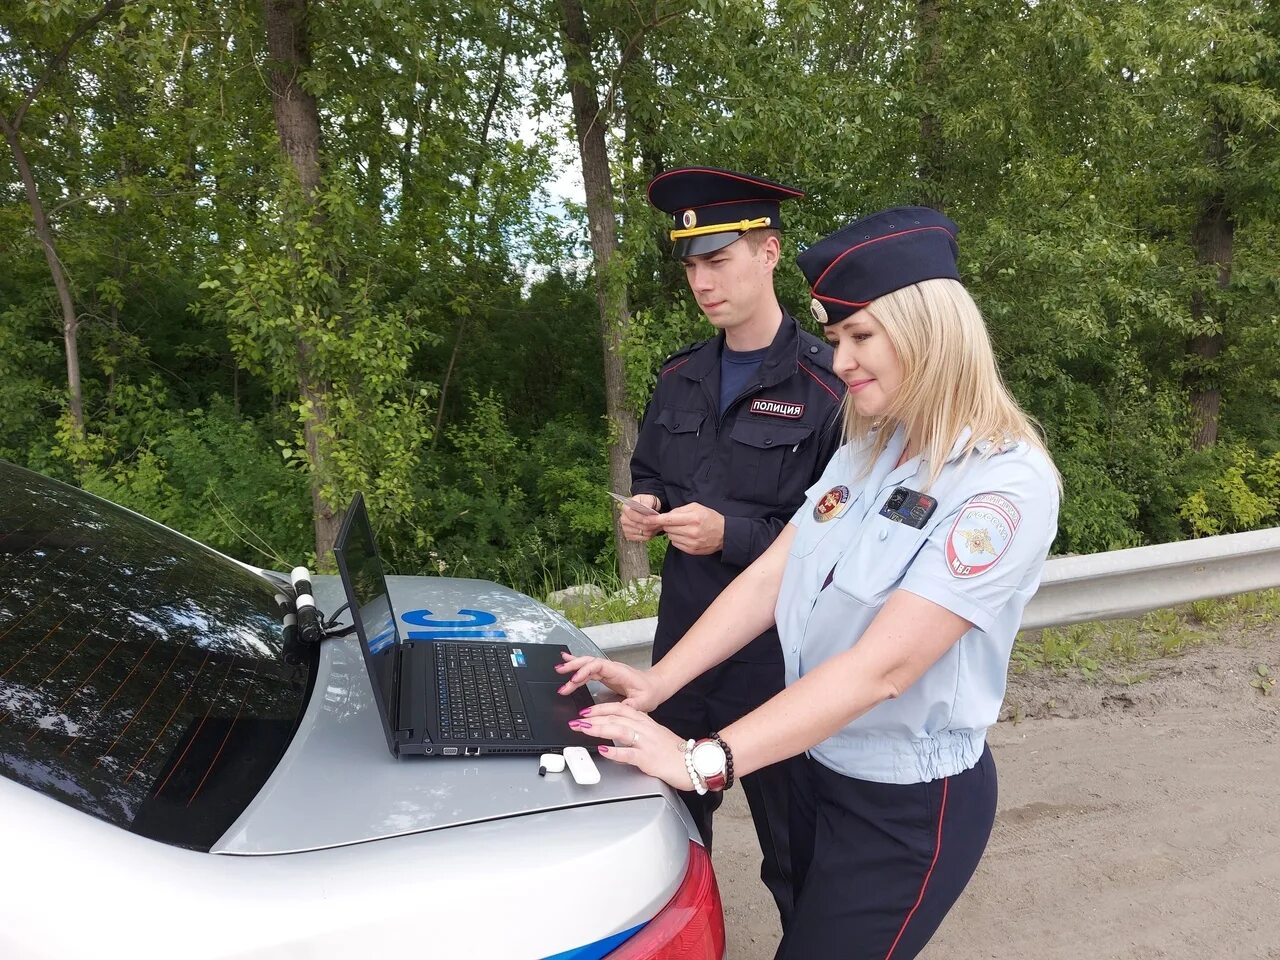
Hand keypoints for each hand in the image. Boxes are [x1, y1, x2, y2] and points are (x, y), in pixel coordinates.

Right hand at [555, 652, 670, 712]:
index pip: (598, 666)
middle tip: (560, 672)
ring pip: (587, 664)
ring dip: (573, 666)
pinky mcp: (605, 675)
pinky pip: (588, 669)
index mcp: (619, 672)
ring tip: (559, 669)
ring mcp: (607, 670)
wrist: (655, 687)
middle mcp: (611, 668)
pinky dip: (577, 666)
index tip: (574, 680)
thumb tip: (617, 709)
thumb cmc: (649, 692)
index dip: (584, 671)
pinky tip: (567, 662)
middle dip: (574, 666)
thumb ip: (629, 706)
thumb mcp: (642, 702)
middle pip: (589, 662)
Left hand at [567, 702, 692, 790]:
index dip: (601, 707)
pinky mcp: (648, 759)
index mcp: (645, 722)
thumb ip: (638, 731)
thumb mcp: (655, 735)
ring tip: (583, 729)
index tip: (586, 711)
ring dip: (598, 729)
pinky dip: (615, 752)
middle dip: (593, 717)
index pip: (620, 708)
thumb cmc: (675, 752)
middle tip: (576, 720)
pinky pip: (629, 754)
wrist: (694, 763)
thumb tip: (619, 730)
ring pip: (619, 730)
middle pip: (616, 717)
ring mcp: (646, 743)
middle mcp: (645, 729)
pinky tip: (604, 751)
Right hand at [620, 494, 662, 541]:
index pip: (632, 515)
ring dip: (652, 530)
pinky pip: (642, 538)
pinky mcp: (630, 536)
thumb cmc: (647, 503)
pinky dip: (650, 535)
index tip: (652, 519)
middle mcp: (623, 519)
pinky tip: (654, 530)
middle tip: (660, 523)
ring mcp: (626, 528)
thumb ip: (646, 503)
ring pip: (641, 533)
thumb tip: (646, 508)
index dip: (642, 518)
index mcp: (625, 508)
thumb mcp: (648, 499)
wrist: (648, 508)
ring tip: (659, 526)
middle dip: (650, 525)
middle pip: (637, 525)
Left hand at [657, 502, 723, 555]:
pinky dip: (677, 539)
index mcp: (693, 518)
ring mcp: (692, 542)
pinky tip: (686, 536)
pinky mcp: (691, 550)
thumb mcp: (697, 507)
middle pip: (668, 528)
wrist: (724, 534)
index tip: (646, 519)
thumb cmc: (709, 518)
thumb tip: (666, 515)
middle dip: (668, 524)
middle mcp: (692, 531)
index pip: (669, 519)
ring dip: (673, 532)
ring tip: (683, 529)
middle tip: (676, 522)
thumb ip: (680, 510)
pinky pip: (676, 544)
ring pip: (671, 537)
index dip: (656, 519)